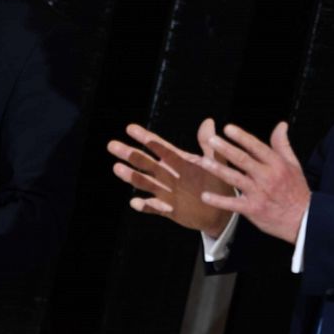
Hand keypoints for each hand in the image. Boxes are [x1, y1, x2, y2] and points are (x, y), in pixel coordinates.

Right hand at [108, 118, 233, 236]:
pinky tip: (135, 202)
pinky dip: (144, 205)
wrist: (221, 212)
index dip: (144, 137)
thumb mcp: (216, 162)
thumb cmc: (219, 183)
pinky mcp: (168, 209)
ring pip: (144, 183)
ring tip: (117, 168)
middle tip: (112, 145)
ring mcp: (166, 192)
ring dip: (131, 176)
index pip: (158, 147)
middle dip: (129, 154)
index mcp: (178, 161)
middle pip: (145, 162)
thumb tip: (209, 121)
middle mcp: (167, 174)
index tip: (130, 128)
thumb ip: (209, 145)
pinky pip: (154, 207)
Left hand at [198, 122, 310, 243]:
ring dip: (218, 170)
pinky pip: (232, 204)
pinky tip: (205, 195)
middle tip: (211, 140)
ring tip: (203, 161)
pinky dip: (218, 200)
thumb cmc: (296, 191)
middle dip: (226, 149)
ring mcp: (258, 193)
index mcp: (276, 165)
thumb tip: (281, 125)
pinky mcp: (252, 209)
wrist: (303, 220)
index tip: (228, 128)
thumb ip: (283, 144)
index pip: (256, 146)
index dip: (241, 137)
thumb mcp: (294, 164)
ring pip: (235, 179)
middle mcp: (266, 177)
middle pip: (243, 160)